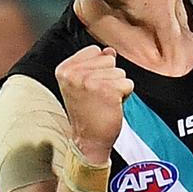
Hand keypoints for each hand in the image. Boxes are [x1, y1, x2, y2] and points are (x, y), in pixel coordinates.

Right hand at [55, 45, 133, 163]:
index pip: (95, 51)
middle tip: (98, 97)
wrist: (88, 141)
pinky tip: (111, 107)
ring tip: (104, 102)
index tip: (90, 88)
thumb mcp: (83, 84)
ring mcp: (90, 81)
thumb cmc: (87, 114)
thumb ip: (95, 64)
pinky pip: (128, 84)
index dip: (99, 69)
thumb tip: (110, 50)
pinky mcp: (107, 90)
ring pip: (120, 72)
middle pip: (109, 60)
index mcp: (64, 69)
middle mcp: (74, 73)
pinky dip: (125, 96)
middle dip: (109, 78)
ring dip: (117, 88)